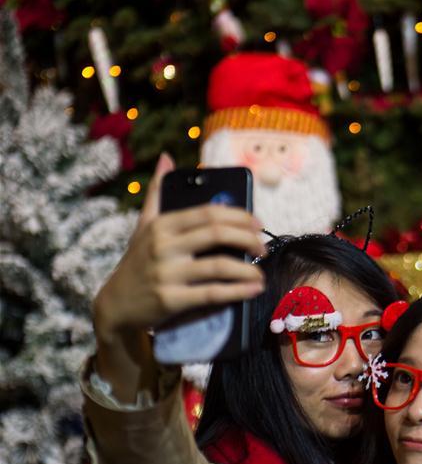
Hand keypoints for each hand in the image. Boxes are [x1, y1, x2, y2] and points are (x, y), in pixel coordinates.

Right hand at [91, 154, 265, 399]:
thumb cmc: (137, 262)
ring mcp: (167, 274)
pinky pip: (212, 293)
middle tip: (263, 248)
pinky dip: (238, 291)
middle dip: (248, 239)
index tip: (258, 224)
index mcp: (162, 225)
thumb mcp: (144, 226)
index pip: (208, 213)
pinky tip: (253, 289)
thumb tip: (166, 158)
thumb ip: (158, 193)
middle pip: (217, 234)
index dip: (239, 216)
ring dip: (247, 270)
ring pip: (219, 266)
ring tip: (261, 274)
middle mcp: (164, 246)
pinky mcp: (171, 300)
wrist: (116, 305)